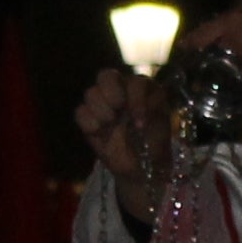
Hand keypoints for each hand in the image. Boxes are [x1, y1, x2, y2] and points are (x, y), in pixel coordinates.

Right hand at [77, 68, 171, 217]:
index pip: (134, 82)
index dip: (136, 99)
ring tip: (111, 124)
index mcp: (140, 89)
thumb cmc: (154, 142)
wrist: (141, 166)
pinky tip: (101, 133)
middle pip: (105, 75)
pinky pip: (81, 113)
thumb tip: (134, 111)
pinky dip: (90, 123)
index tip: (140, 122)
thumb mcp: (160, 125)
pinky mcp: (89, 119)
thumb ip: (151, 110)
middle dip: (111, 92)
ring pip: (91, 93)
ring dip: (101, 110)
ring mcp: (103, 104)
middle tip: (118, 109)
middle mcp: (120, 91)